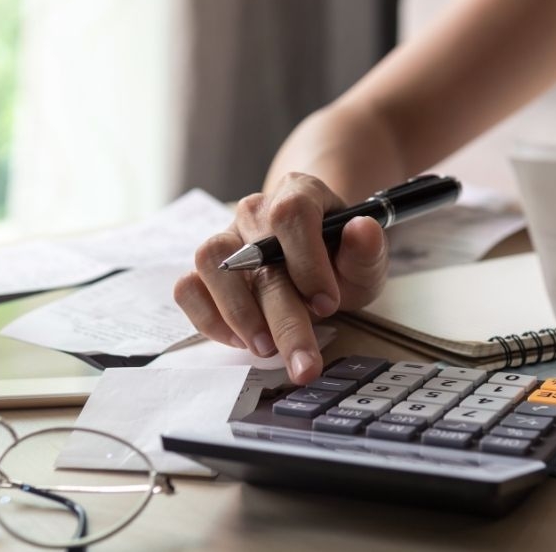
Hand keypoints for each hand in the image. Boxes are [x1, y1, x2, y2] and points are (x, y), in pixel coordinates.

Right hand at [173, 173, 389, 384]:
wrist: (315, 263)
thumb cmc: (338, 260)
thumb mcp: (365, 260)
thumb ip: (367, 249)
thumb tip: (362, 230)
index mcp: (299, 194)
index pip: (291, 213)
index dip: (308, 260)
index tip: (328, 304)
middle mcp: (256, 212)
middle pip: (256, 253)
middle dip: (284, 318)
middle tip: (304, 363)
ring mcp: (226, 238)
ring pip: (210, 262)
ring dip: (238, 313)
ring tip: (266, 348)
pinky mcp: (205, 270)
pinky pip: (188, 288)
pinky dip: (209, 319)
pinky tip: (240, 340)